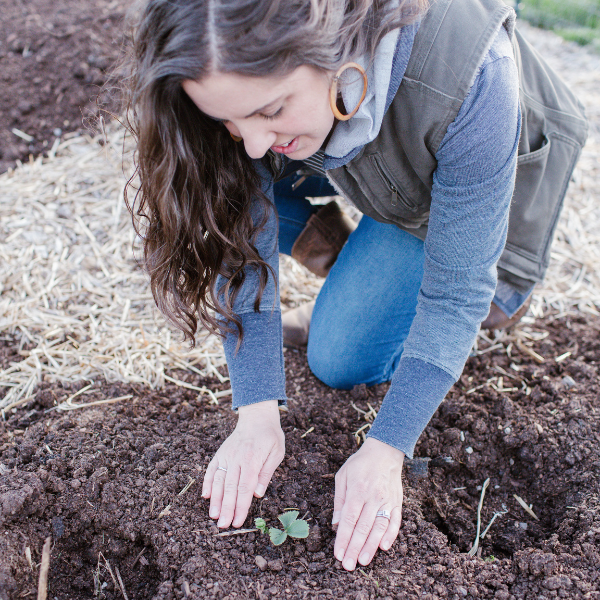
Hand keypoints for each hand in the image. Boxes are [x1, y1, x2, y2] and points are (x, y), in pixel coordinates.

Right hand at [202, 400, 284, 528]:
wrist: (256, 417)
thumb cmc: (270, 436)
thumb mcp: (276, 453)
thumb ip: (266, 473)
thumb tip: (257, 494)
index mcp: (252, 459)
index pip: (245, 487)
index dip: (241, 506)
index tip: (238, 522)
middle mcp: (237, 458)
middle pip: (230, 487)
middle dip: (226, 508)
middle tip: (223, 525)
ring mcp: (226, 455)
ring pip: (218, 480)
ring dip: (215, 499)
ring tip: (213, 516)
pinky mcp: (220, 453)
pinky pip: (211, 469)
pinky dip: (207, 482)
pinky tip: (205, 496)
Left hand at [332, 437, 403, 570]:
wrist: (384, 451)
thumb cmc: (360, 464)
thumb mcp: (343, 477)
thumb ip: (339, 501)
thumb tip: (336, 524)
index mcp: (358, 490)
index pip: (349, 520)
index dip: (343, 539)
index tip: (338, 554)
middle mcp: (373, 497)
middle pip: (363, 527)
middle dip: (355, 548)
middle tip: (348, 565)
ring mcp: (387, 500)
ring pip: (379, 527)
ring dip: (371, 546)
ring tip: (363, 561)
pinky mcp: (397, 502)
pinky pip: (396, 521)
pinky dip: (390, 535)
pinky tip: (383, 547)